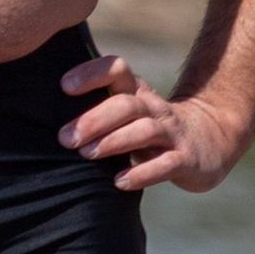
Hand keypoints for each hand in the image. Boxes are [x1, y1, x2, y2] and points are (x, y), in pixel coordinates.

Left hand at [58, 51, 241, 192]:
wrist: (211, 140)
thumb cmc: (153, 128)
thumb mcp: (131, 111)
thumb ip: (99, 108)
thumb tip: (43, 111)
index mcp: (138, 93)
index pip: (117, 70)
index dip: (92, 74)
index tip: (64, 86)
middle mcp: (155, 109)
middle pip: (125, 105)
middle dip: (93, 119)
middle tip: (65, 138)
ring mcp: (172, 133)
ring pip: (144, 131)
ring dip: (113, 142)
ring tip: (87, 154)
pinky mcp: (185, 159)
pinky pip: (164, 165)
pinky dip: (141, 174)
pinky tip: (119, 182)